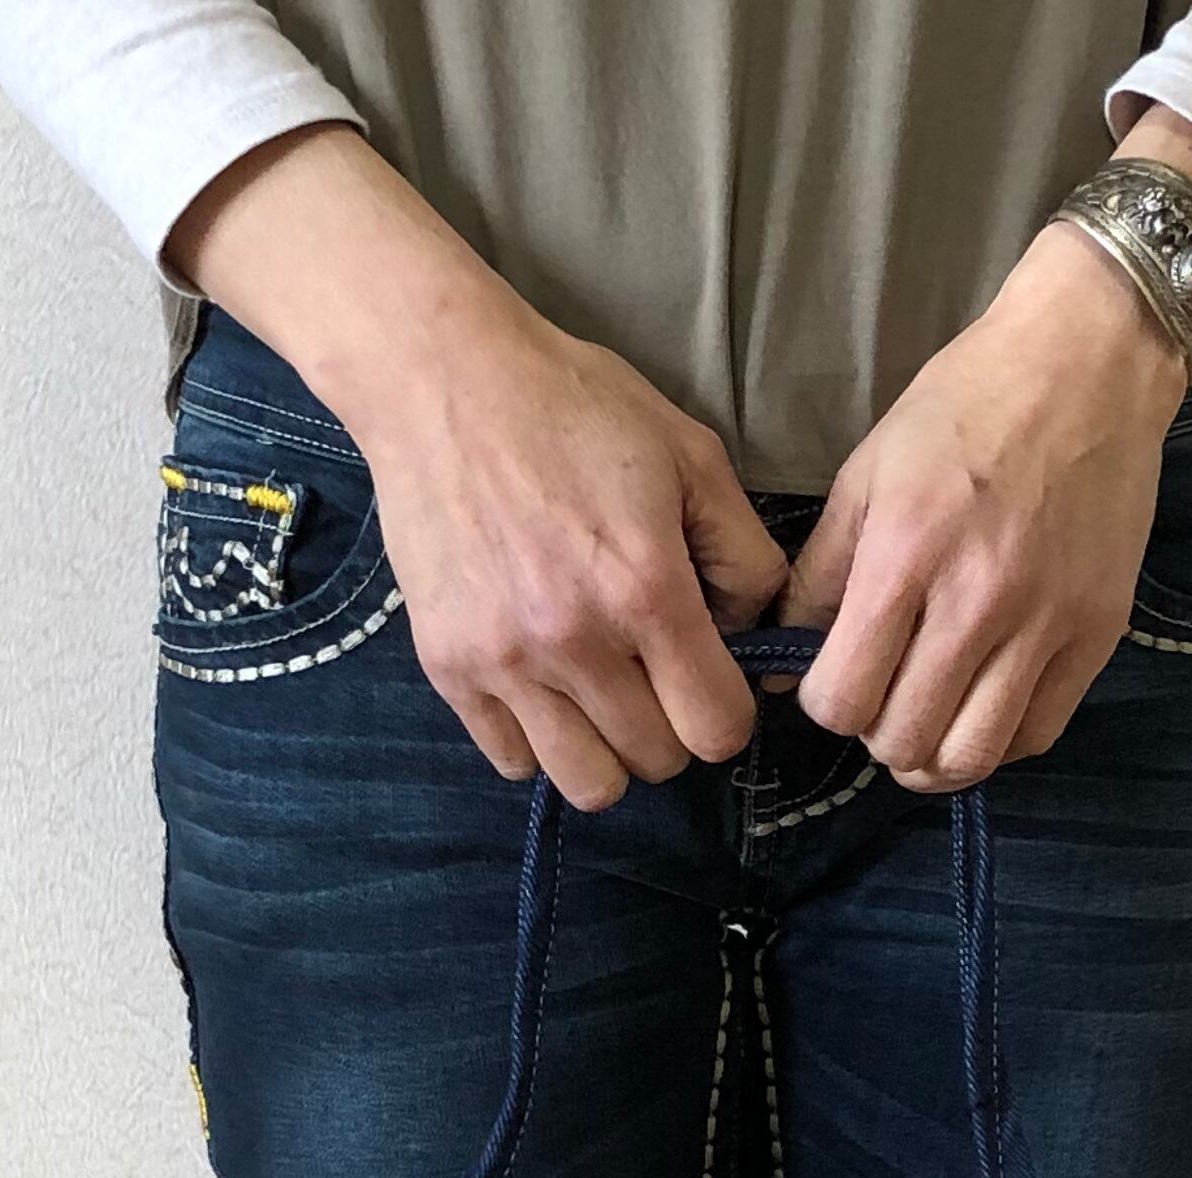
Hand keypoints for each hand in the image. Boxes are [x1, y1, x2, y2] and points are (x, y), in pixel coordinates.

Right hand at [169, 125, 786, 811]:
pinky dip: (539, 742)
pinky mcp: (449, 668)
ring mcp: (505, 662)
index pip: (716, 728)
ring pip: (588, 783)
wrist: (441, 380)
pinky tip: (545, 689)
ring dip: (609, 751)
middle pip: (657, 761)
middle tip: (655, 676)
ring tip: (603, 697)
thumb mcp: (691, 455)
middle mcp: (575, 641)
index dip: (728, 713)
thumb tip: (750, 636)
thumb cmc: (574, 408)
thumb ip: (744, 553)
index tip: (712, 680)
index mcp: (646, 589)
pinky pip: (513, 761)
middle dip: (671, 729)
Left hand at [775, 223, 1191, 791]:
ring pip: (970, 757)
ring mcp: (1045, 624)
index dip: (824, 704)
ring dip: (933, 756)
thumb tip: (784, 669)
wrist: (1087, 363)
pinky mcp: (1097, 634)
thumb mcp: (865, 476)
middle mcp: (977, 602)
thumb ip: (819, 577)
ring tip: (927, 720)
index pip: (842, 698)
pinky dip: (996, 741)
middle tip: (882, 698)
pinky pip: (1034, 735)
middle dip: (875, 733)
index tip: (835, 678)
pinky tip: (981, 708)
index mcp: (905, 557)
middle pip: (902, 740)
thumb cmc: (963, 409)